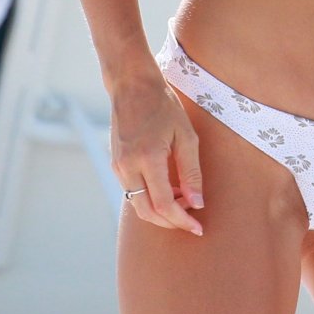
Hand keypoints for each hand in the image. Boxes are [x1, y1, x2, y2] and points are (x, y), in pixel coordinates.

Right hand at [111, 67, 203, 233]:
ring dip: (161, 210)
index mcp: (148, 159)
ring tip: (184, 199)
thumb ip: (191, 171)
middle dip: (171, 222)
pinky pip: (132, 191)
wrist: (132, 85)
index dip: (182, 221)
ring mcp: (118, 166)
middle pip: (148, 213)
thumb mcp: (185, 135)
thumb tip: (197, 203)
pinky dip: (150, 197)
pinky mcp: (115, 164)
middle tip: (192, 219)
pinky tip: (169, 188)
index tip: (198, 228)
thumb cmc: (163, 105)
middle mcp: (128, 167)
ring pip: (138, 204)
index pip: (165, 205)